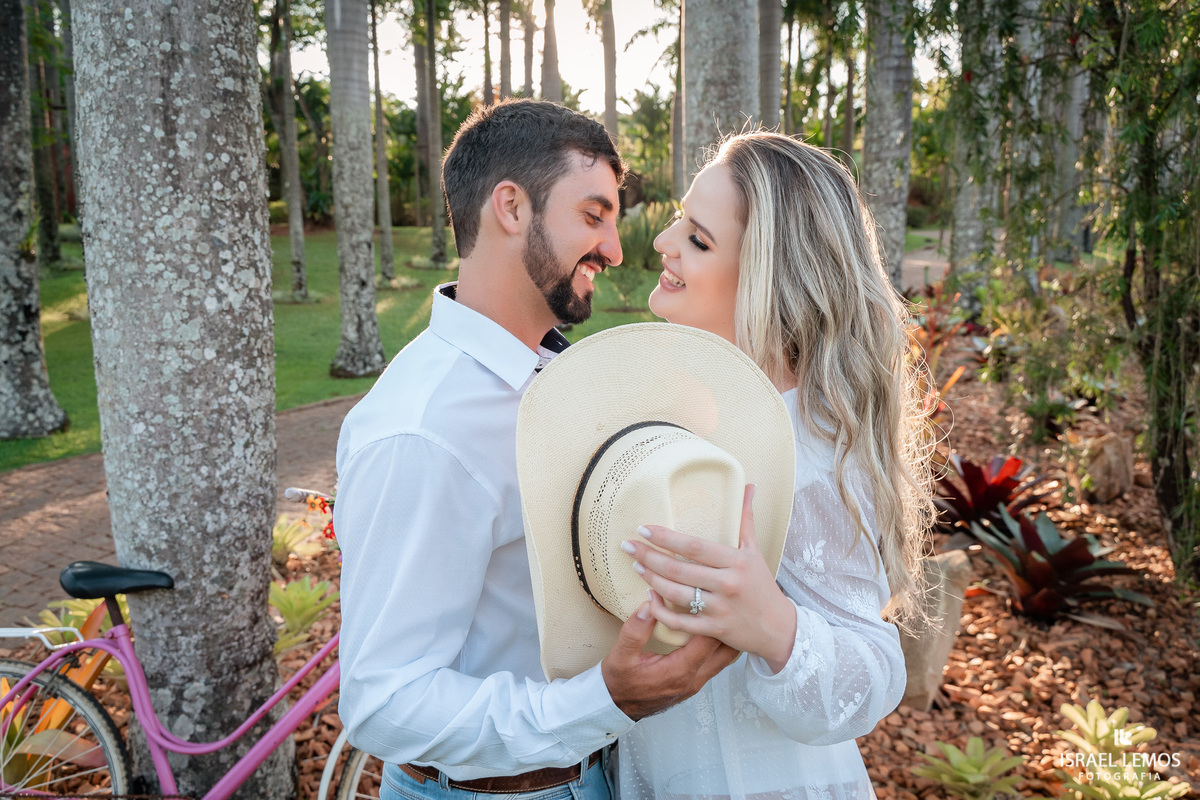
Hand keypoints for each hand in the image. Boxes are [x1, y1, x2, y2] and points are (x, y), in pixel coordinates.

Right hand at [600, 601, 738, 720]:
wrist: (618, 708)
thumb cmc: (620, 683)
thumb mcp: (620, 656)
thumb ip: (635, 631)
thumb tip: (649, 605)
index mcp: (679, 671)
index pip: (709, 640)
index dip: (711, 617)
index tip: (706, 598)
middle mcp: (694, 679)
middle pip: (726, 651)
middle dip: (727, 626)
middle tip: (723, 604)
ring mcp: (697, 683)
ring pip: (725, 658)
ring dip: (724, 637)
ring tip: (720, 615)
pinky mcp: (695, 683)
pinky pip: (716, 663)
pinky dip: (718, 647)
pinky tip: (710, 631)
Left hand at [623, 485, 797, 673]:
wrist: (779, 628)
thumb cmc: (762, 585)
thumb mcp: (755, 551)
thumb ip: (746, 519)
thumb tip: (749, 486)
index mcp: (736, 561)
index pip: (694, 546)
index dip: (666, 538)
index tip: (644, 529)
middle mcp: (728, 584)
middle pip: (678, 569)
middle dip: (648, 556)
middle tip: (628, 546)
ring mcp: (720, 609)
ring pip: (675, 593)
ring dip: (650, 579)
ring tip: (636, 566)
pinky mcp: (713, 630)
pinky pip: (679, 621)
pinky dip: (660, 610)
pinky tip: (648, 597)